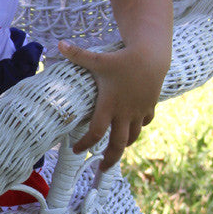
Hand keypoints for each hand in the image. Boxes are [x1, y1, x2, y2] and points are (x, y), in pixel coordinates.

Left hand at [58, 40, 164, 170]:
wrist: (152, 56)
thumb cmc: (122, 58)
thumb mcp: (98, 58)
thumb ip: (78, 54)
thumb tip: (60, 43)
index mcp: (109, 104)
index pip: (96, 132)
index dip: (85, 144)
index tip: (76, 150)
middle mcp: (124, 112)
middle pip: (117, 144)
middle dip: (109, 159)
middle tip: (101, 169)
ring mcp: (138, 110)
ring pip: (133, 136)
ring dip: (124, 145)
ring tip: (115, 151)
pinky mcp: (149, 105)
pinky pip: (144, 123)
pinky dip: (138, 128)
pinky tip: (132, 128)